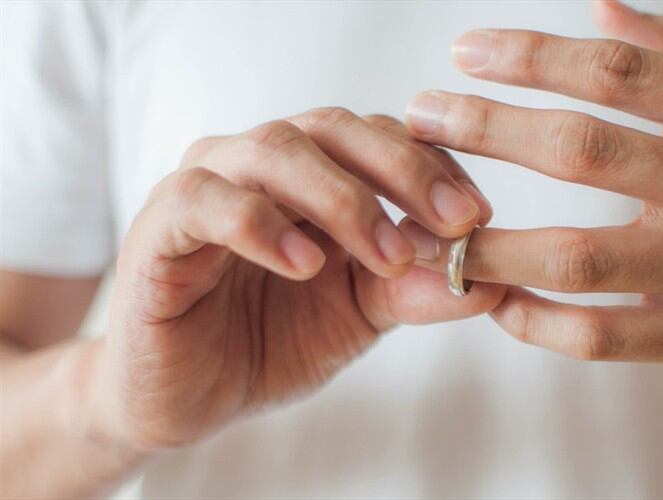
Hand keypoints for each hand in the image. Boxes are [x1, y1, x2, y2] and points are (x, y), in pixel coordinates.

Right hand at [91, 108, 502, 450]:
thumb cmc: (272, 342)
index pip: (380, 138)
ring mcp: (208, 186)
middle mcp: (261, 165)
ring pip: (275, 149)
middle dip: (403, 170)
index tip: (479, 216)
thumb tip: (493, 278)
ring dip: (343, 198)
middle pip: (334, 126)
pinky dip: (261, 224)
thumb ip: (416, 289)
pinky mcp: (160, 226)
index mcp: (312, 174)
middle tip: (453, 222)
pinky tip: (305, 264)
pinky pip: (206, 200)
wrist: (188, 398)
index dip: (434, 168)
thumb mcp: (361, 316)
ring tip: (386, 254)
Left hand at [402, 2, 662, 387]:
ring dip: (490, 244)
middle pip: (580, 149)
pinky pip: (598, 336)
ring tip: (431, 230)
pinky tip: (496, 300)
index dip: (528, 56)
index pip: (615, 72)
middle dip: (483, 127)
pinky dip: (535, 321)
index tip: (465, 52)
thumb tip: (600, 11)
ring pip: (577, 256)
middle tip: (419, 118)